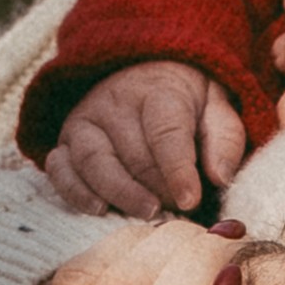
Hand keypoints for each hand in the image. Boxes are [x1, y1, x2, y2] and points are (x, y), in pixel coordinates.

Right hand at [43, 56, 242, 219]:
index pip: (165, 132)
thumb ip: (224, 139)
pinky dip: (75, 192)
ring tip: (147, 214)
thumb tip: (221, 178)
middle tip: (178, 212)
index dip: (178, 169)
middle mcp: (114, 103)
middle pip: (132, 154)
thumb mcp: (217, 106)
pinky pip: (60, 169)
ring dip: (120, 193)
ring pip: (94, 162)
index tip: (191, 200)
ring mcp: (84, 122)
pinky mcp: (65, 142)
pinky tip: (99, 210)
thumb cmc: (186, 100)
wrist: (143, 71)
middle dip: (157, 188)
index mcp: (157, 91)